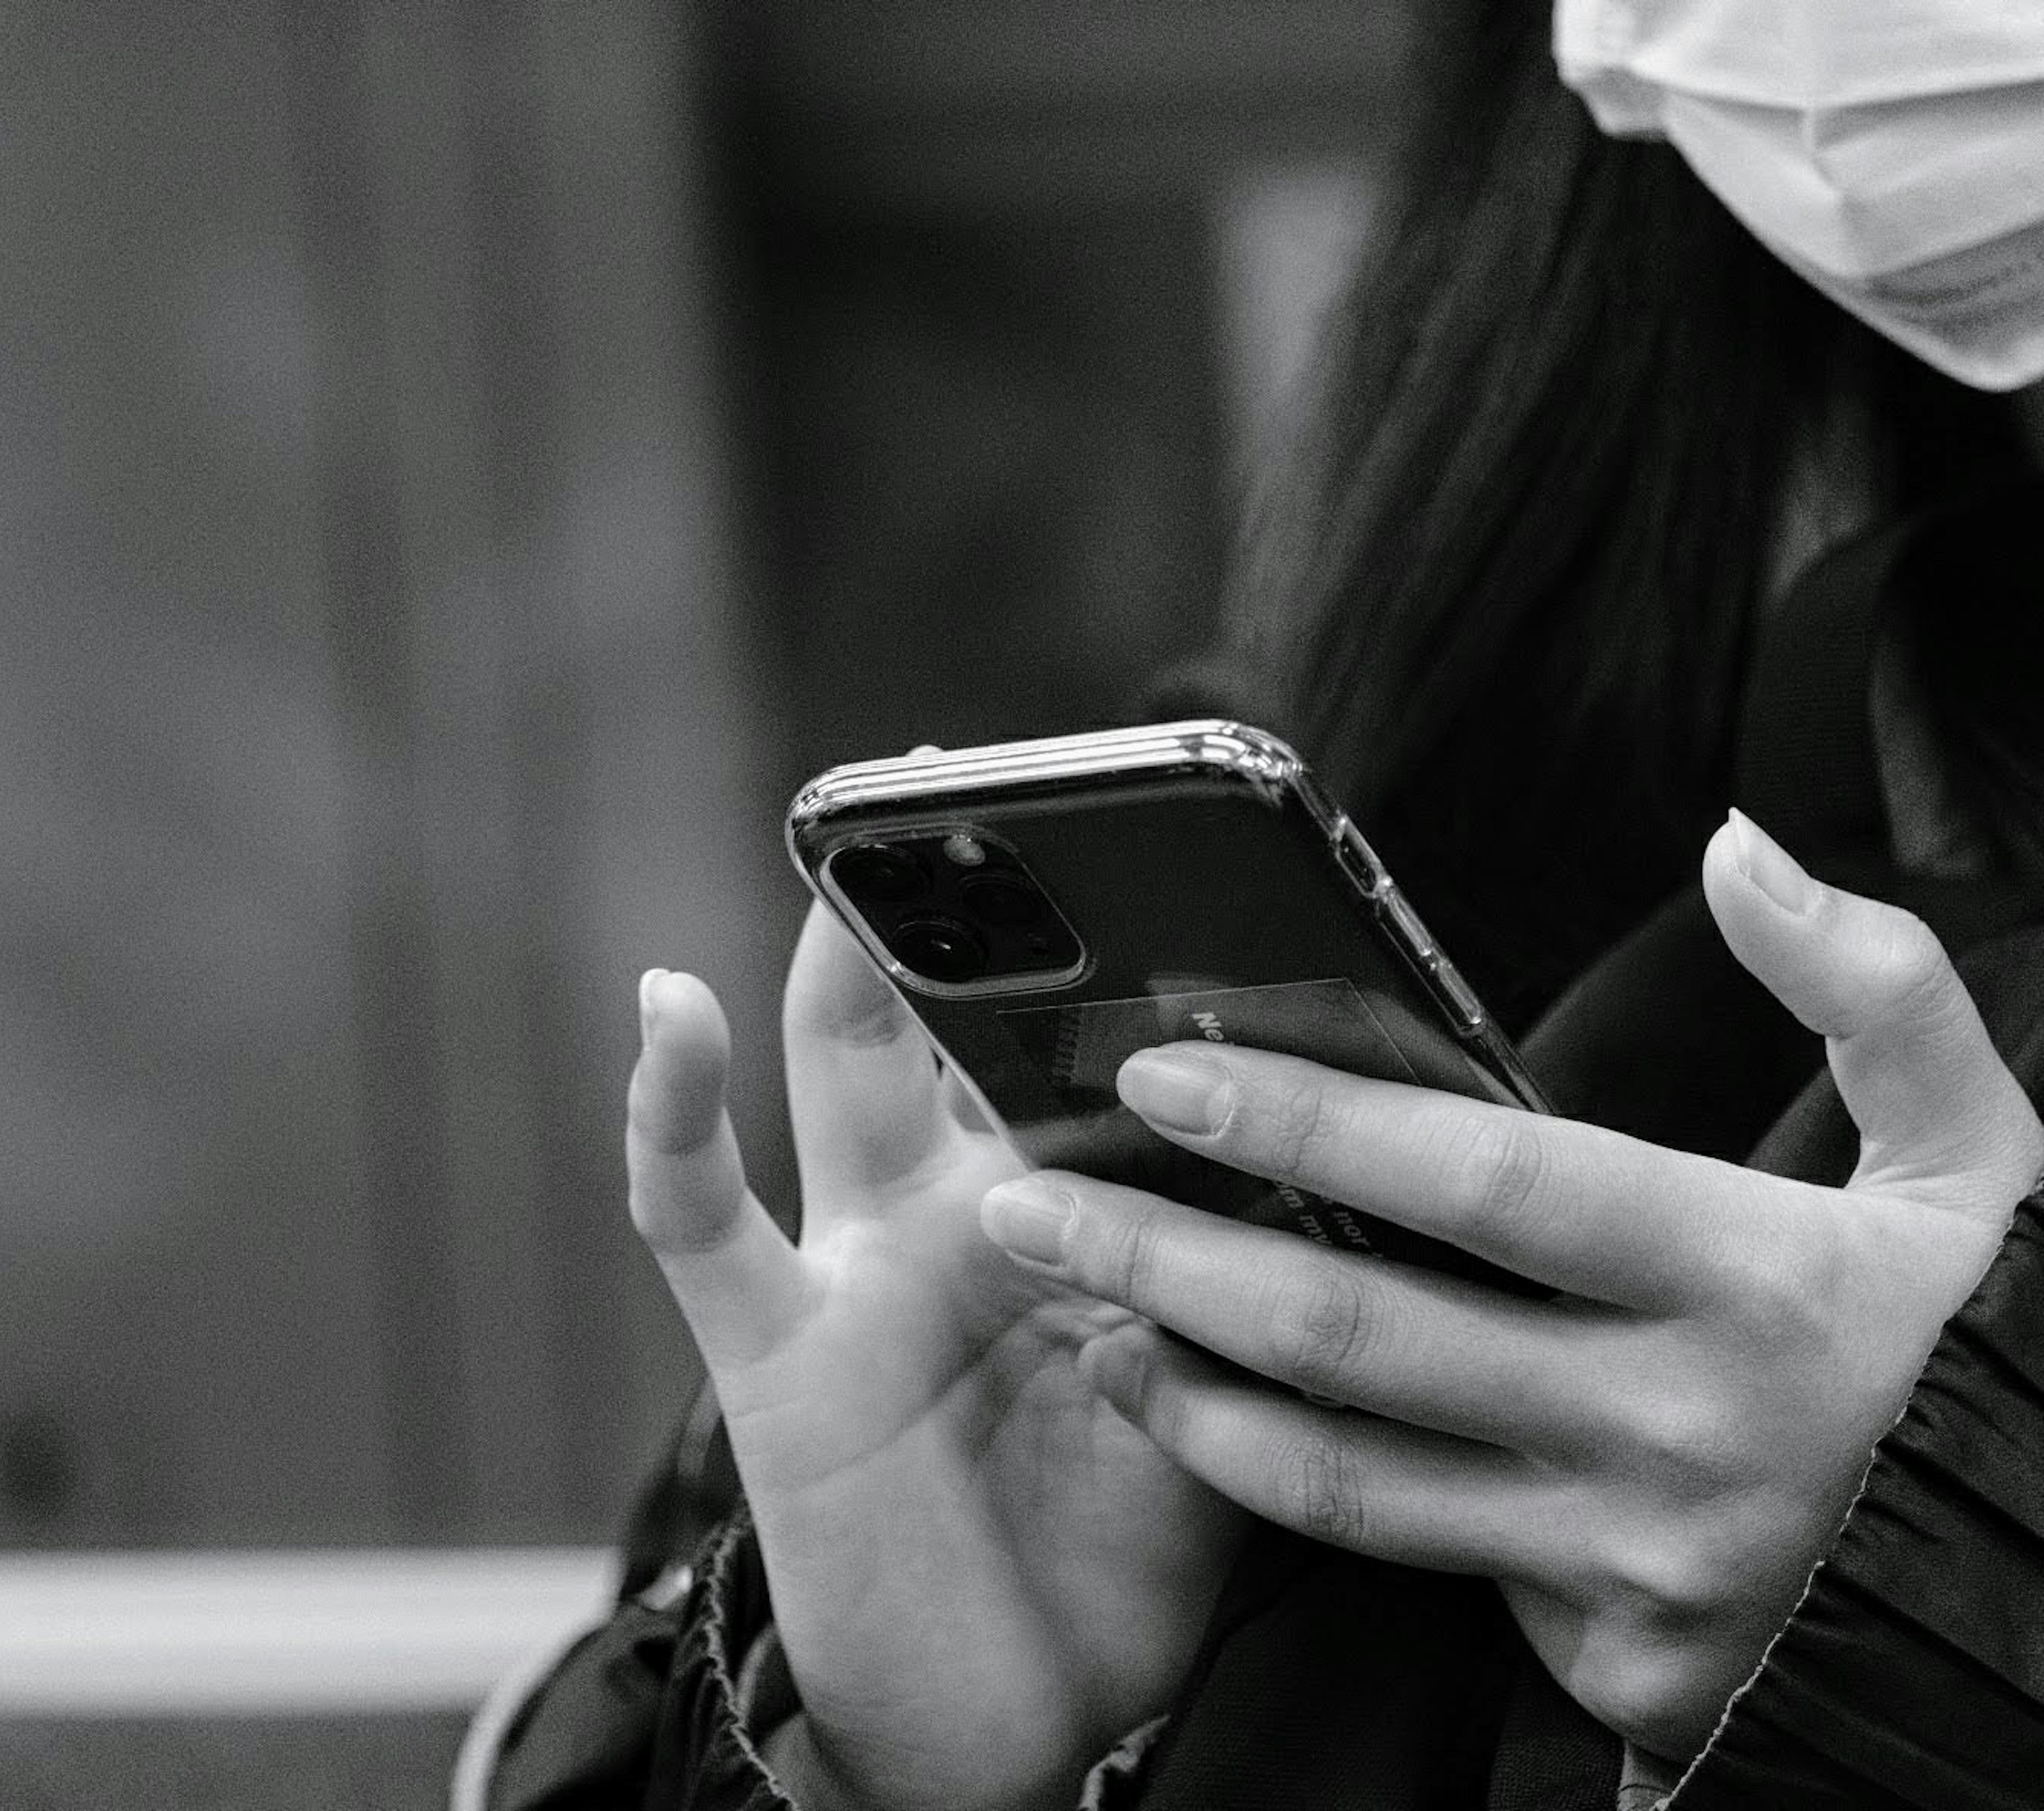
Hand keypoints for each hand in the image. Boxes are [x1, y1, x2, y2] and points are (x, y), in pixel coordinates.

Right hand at [628, 906, 1246, 1810]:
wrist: (1025, 1726)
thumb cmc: (1123, 1550)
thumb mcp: (1217, 1382)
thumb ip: (1241, 1258)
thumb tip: (1324, 1122)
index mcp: (1063, 1209)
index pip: (1075, 1039)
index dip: (1110, 942)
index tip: (1174, 832)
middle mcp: (951, 1209)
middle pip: (953, 1018)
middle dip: (962, 902)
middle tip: (979, 774)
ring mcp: (851, 1264)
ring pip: (833, 1069)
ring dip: (841, 956)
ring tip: (859, 835)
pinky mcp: (770, 1343)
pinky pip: (696, 1212)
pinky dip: (669, 1109)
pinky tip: (665, 1007)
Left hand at [978, 811, 2042, 1759]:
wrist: (2037, 1594)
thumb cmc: (1974, 1350)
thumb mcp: (1979, 1160)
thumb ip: (1872, 992)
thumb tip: (1739, 848)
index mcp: (1759, 1282)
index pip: (1494, 1184)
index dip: (1317, 1119)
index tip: (1166, 1068)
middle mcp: (1683, 1431)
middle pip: (1370, 1338)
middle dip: (1169, 1261)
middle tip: (1023, 1204)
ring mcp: (1637, 1562)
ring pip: (1352, 1479)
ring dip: (1186, 1390)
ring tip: (1074, 1310)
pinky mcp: (1610, 1658)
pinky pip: (1409, 1565)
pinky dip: (1280, 1492)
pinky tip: (1194, 1419)